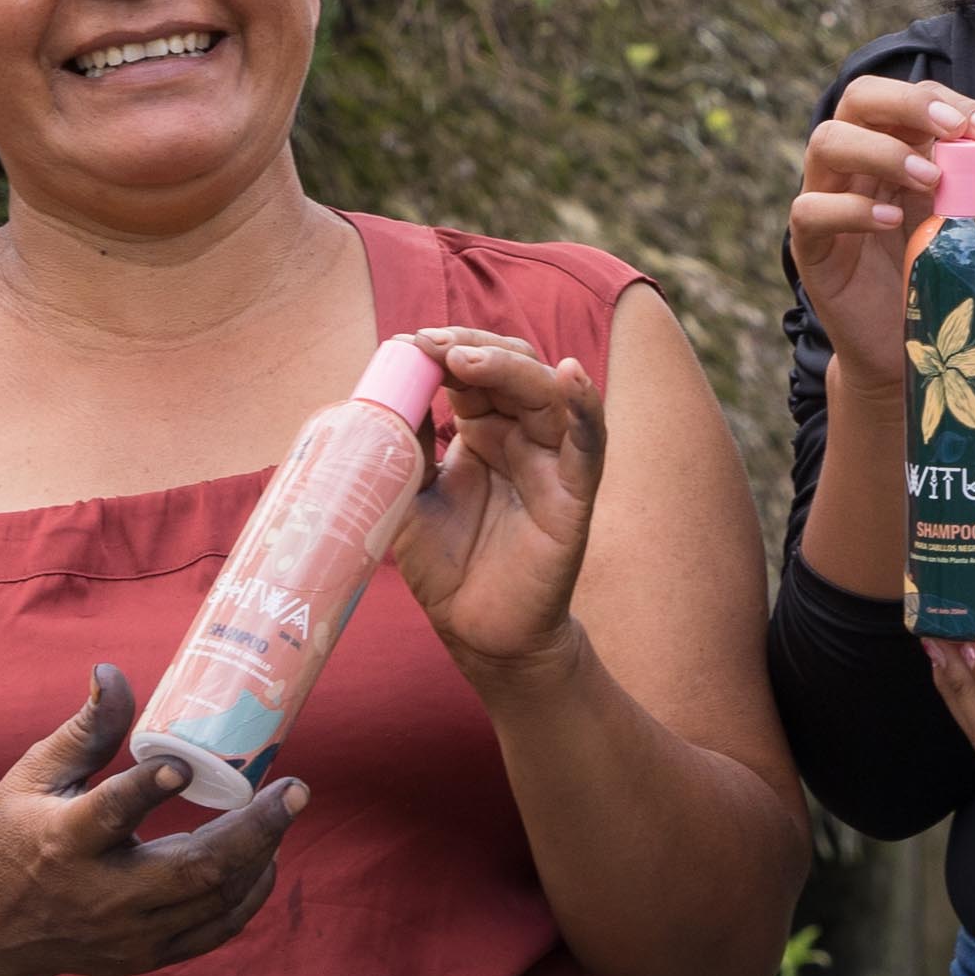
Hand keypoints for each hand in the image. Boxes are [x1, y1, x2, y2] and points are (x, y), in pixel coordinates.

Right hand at [0, 664, 298, 975]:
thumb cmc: (13, 835)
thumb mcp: (33, 777)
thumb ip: (84, 730)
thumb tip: (113, 670)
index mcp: (62, 843)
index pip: (110, 816)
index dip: (146, 790)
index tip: (183, 765)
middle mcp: (99, 896)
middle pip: (190, 871)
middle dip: (252, 830)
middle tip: (296, 789)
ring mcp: (127, 935)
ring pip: (211, 902)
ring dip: (258, 856)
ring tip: (284, 810)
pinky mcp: (145, 956)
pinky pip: (213, 932)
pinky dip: (247, 897)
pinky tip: (265, 859)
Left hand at [395, 328, 606, 685]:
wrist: (474, 632)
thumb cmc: (446, 565)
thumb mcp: (410, 492)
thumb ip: (407, 441)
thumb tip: (386, 383)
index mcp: (486, 429)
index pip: (476, 370)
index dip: (446, 349)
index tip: (408, 343)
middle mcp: (523, 437)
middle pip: (513, 369)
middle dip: (473, 348)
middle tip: (432, 344)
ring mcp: (552, 462)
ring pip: (547, 395)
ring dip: (510, 367)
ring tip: (466, 358)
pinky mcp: (574, 497)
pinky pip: (588, 446)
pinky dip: (584, 407)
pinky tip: (572, 376)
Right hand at [789, 76, 974, 387]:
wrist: (909, 350)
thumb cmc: (936, 275)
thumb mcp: (974, 222)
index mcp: (892, 146)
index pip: (908, 97)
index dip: (948, 101)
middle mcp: (855, 164)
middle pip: (859, 98)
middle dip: (909, 103)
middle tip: (955, 130)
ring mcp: (826, 201)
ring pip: (826, 142)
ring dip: (881, 151)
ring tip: (931, 180)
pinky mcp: (810, 248)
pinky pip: (810, 211)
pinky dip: (850, 209)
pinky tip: (891, 220)